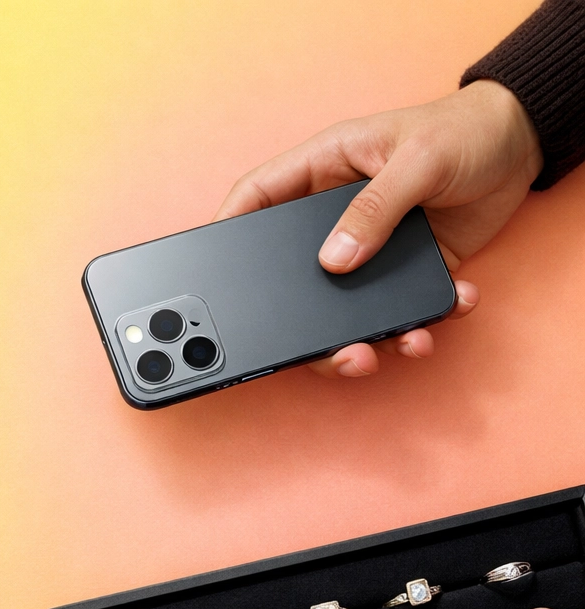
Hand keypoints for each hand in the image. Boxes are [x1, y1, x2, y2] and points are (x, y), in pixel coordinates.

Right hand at [216, 80, 542, 376]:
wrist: (521, 149)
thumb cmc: (462, 132)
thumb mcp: (416, 160)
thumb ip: (373, 209)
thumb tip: (333, 261)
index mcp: (322, 174)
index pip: (257, 199)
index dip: (226, 230)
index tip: (208, 270)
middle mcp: (334, 219)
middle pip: (290, 274)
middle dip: (294, 322)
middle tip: (305, 348)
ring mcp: (367, 252)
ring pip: (338, 310)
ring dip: (353, 342)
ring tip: (372, 355)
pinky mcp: (401, 276)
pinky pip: (393, 315)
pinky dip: (410, 330)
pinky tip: (429, 327)